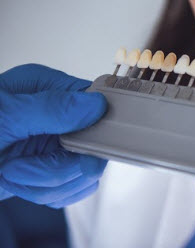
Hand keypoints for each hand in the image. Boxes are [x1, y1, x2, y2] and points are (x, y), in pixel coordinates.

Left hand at [0, 64, 106, 207]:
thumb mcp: (1, 117)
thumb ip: (49, 109)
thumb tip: (94, 104)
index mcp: (45, 89)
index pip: (95, 101)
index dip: (96, 126)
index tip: (76, 146)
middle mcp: (54, 116)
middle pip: (94, 144)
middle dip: (61, 165)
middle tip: (27, 166)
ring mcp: (53, 145)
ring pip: (84, 172)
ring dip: (48, 182)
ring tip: (13, 171)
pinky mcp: (49, 171)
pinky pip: (73, 189)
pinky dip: (49, 194)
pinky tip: (22, 182)